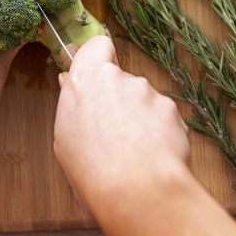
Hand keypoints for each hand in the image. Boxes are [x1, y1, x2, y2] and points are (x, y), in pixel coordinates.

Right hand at [53, 36, 189, 209]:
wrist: (136, 189)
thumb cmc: (93, 171)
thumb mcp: (65, 138)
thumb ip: (72, 104)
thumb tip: (69, 83)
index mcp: (85, 81)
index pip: (97, 47)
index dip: (100, 58)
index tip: (99, 76)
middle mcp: (117, 78)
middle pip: (120, 80)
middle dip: (120, 100)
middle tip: (114, 132)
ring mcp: (146, 91)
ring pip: (143, 99)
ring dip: (140, 118)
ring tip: (133, 151)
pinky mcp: (170, 106)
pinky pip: (163, 115)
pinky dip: (160, 131)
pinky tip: (153, 154)